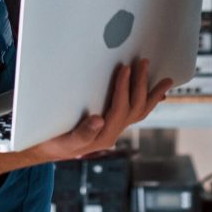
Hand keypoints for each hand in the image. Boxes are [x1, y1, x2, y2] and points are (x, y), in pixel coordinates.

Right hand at [23, 59, 171, 162]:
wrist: (47, 149)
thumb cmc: (53, 143)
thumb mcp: (64, 140)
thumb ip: (82, 133)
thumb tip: (99, 119)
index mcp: (104, 135)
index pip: (119, 109)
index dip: (124, 87)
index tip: (124, 68)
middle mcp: (113, 132)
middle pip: (135, 108)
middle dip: (141, 84)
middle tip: (143, 62)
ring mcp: (115, 128)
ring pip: (140, 111)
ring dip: (152, 93)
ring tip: (165, 80)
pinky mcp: (113, 123)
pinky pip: (136, 112)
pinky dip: (148, 101)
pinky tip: (156, 94)